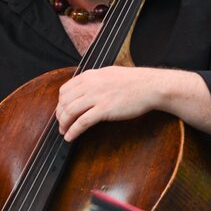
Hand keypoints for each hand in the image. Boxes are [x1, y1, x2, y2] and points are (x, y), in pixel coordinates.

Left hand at [56, 66, 210, 140]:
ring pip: (69, 112)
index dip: (60, 103)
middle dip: (59, 115)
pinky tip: (71, 137)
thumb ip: (93, 80)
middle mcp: (89, 85)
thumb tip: (83, 87)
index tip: (62, 111)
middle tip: (61, 124)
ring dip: (64, 124)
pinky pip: (82, 122)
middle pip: (64, 102)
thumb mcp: (108, 74)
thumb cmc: (134, 81)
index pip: (65, 90)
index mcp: (89, 76)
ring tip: (64, 132)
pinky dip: (73, 131)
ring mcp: (96, 97)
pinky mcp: (104, 110)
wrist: (151, 86)